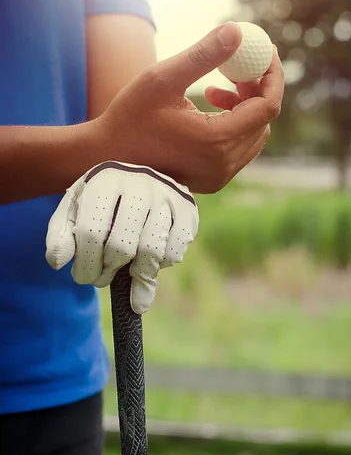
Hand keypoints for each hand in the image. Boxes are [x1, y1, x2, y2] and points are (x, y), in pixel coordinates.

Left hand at [45, 161, 198, 313]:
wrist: (138, 178)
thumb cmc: (101, 202)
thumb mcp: (74, 212)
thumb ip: (60, 237)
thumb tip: (58, 264)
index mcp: (105, 181)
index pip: (92, 233)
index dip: (86, 265)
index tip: (85, 276)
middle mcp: (140, 184)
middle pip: (122, 246)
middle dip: (108, 272)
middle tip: (104, 275)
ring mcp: (167, 196)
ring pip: (151, 252)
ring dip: (135, 273)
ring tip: (125, 270)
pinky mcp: (188, 210)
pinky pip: (174, 253)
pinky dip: (160, 266)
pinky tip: (148, 257)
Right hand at [93, 22, 283, 193]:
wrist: (106, 157)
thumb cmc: (129, 117)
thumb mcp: (162, 80)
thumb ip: (203, 55)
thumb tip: (238, 30)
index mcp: (217, 142)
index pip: (268, 106)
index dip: (272, 75)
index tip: (264, 51)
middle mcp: (224, 165)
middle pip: (262, 120)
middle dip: (256, 88)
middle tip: (238, 65)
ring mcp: (219, 176)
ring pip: (253, 134)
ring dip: (244, 107)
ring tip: (214, 88)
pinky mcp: (212, 180)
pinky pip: (239, 148)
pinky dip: (233, 125)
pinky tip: (208, 107)